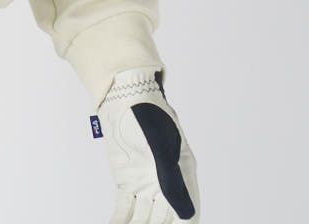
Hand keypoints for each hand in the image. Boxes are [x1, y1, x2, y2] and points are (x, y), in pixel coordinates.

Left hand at [94, 66, 199, 221]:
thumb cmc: (148, 115)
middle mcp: (167, 185)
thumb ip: (171, 180)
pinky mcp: (127, 182)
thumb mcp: (161, 146)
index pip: (188, 215)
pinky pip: (125, 207)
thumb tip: (187, 215)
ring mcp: (147, 185)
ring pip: (144, 217)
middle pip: (165, 220)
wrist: (123, 97)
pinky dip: (120, 220)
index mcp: (184, 176)